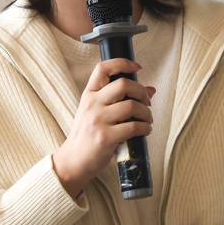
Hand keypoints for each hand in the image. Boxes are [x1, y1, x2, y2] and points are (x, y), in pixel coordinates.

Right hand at [53, 58, 153, 198]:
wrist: (73, 161)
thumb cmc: (87, 136)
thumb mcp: (96, 113)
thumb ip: (118, 100)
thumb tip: (150, 90)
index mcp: (89, 94)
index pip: (103, 68)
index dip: (122, 63)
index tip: (137, 67)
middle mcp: (92, 104)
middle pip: (124, 84)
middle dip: (141, 92)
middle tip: (146, 102)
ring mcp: (99, 120)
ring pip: (132, 106)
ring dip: (147, 113)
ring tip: (147, 120)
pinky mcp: (106, 137)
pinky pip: (134, 126)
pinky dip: (145, 128)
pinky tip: (144, 131)